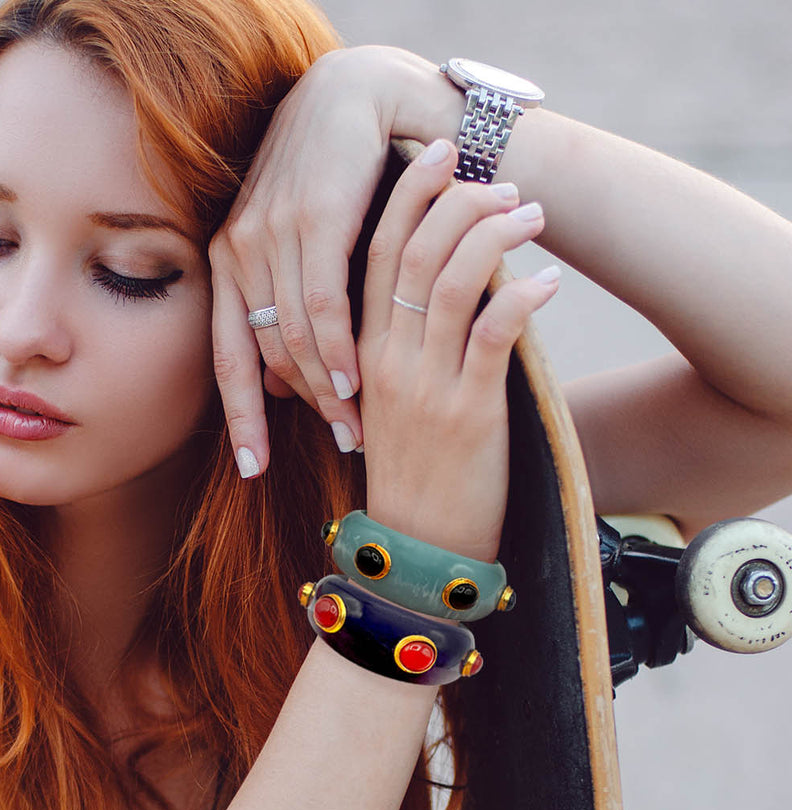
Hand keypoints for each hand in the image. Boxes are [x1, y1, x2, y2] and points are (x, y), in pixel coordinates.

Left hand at [207, 47, 465, 478]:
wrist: (356, 99)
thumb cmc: (331, 185)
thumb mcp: (300, 253)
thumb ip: (287, 312)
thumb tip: (282, 383)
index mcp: (225, 266)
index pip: (226, 359)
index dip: (241, 419)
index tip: (254, 470)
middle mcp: (236, 252)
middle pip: (265, 357)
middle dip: (303, 414)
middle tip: (341, 449)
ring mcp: (269, 234)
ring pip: (293, 338)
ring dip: (327, 392)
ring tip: (356, 430)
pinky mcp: (312, 218)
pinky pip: (322, 304)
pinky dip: (339, 349)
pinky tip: (356, 381)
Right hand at [357, 141, 559, 562]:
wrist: (416, 553)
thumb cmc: (412, 478)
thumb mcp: (390, 408)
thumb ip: (401, 352)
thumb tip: (443, 291)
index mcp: (362, 357)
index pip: (373, 258)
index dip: (402, 199)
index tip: (433, 154)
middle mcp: (385, 362)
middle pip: (409, 255)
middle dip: (451, 200)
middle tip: (494, 175)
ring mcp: (425, 386)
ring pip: (451, 282)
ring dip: (494, 236)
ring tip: (531, 215)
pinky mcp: (468, 412)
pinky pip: (494, 333)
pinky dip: (522, 296)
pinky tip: (550, 280)